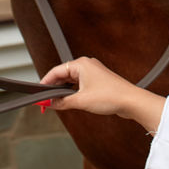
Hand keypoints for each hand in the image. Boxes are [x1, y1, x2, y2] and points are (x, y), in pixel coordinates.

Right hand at [41, 57, 164, 131]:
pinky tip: (68, 102)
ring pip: (70, 81)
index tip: (38, 95)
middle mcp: (86, 65)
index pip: (56, 71)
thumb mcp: (81, 101)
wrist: (131, 101)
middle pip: (62, 75)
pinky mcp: (97, 81)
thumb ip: (62, 102)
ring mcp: (92, 73)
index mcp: (81, 64)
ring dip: (62, 92)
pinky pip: (79, 85)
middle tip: (44, 102)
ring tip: (54, 103)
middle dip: (53, 89)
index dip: (45, 83)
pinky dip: (72, 93)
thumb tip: (49, 104)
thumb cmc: (110, 96)